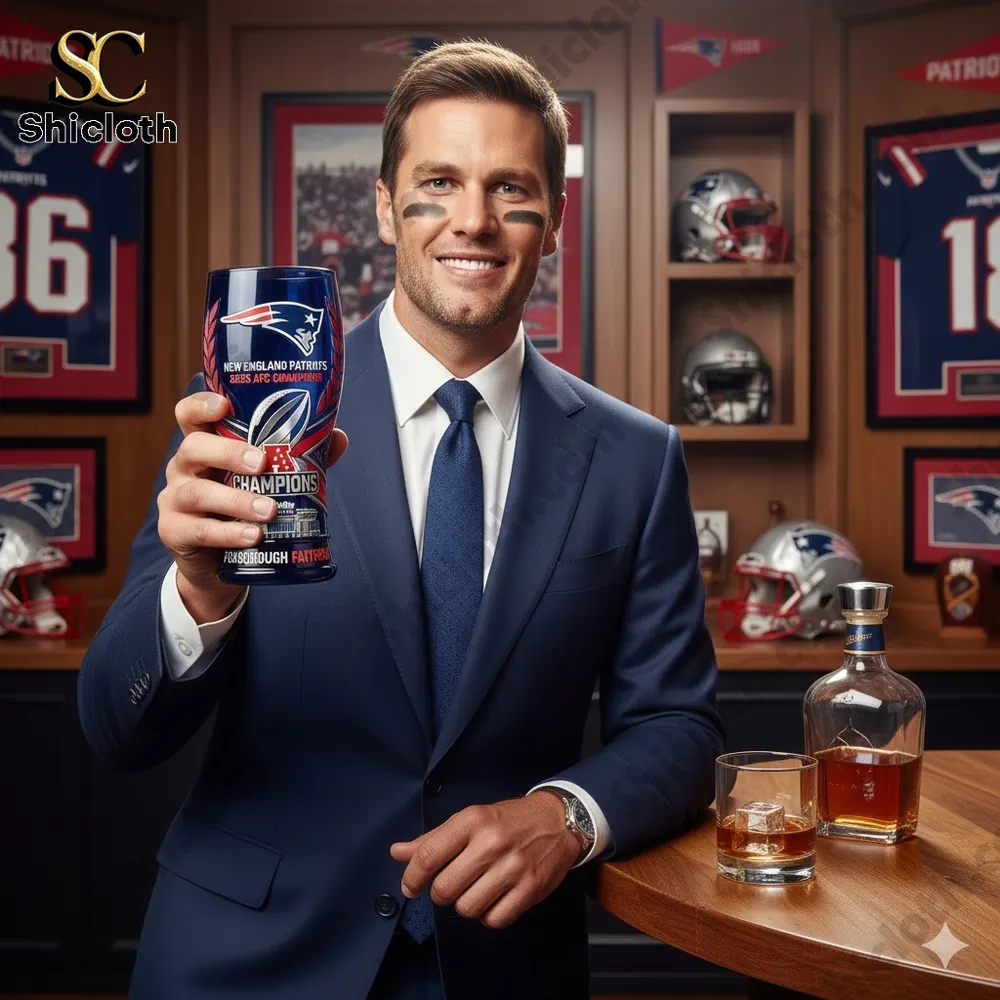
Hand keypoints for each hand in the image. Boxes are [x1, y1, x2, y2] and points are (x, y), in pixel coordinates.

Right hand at [157, 390, 349, 622]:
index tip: (224, 405)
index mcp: (205, 446)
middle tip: (262, 463)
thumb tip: (338, 437)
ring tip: (268, 510)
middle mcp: (184, 468)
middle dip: (228, 453)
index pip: (190, 415)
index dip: (202, 405)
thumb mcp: (269, 480)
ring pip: (198, 492)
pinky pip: (200, 530)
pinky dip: (230, 533)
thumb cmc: (242, 509)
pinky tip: (253, 536)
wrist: (218, 563)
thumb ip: (301, 457)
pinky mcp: (175, 532)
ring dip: (237, 500)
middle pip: (193, 447)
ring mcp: (174, 500)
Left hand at [389, 792, 579, 929]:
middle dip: (441, 892)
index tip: (410, 886)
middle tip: (452, 884)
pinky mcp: (530, 889)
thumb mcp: (470, 819)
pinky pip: (494, 920)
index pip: (429, 855)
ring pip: (467, 908)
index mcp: (473, 821)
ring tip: (474, 890)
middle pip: (445, 888)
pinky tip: (493, 899)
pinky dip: (488, 916)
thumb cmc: (507, 821)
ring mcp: (513, 867)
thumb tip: (397, 852)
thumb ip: (433, 839)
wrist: (556, 821)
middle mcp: (491, 843)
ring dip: (465, 904)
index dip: (412, 877)